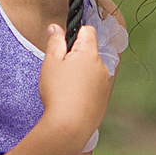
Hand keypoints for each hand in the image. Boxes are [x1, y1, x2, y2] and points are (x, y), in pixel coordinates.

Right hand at [35, 22, 113, 147]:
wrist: (70, 127)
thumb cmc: (58, 93)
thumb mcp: (51, 62)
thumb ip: (55, 42)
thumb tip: (56, 27)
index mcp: (89, 54)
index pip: (88, 31)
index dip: (75, 34)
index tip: (63, 46)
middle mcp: (101, 66)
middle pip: (89, 51)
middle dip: (76, 55)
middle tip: (59, 70)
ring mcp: (104, 84)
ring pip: (91, 69)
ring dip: (80, 72)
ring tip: (65, 88)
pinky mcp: (103, 99)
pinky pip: (93, 86)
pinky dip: (84, 88)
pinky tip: (72, 99)